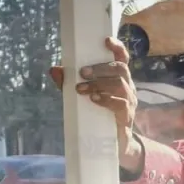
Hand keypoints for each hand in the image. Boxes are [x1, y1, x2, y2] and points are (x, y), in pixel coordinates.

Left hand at [50, 38, 142, 166]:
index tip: (106, 40)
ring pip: (120, 85)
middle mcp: (127, 87)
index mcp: (118, 78)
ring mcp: (129, 102)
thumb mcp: (82, 95)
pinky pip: (121, 104)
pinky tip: (94, 99)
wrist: (112, 144)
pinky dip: (106, 100)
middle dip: (100, 68)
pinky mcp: (126, 117)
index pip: (122, 58)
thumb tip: (54, 69)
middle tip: (82, 72)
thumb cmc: (97, 113)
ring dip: (99, 84)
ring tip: (81, 89)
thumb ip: (68, 83)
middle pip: (120, 69)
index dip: (117, 47)